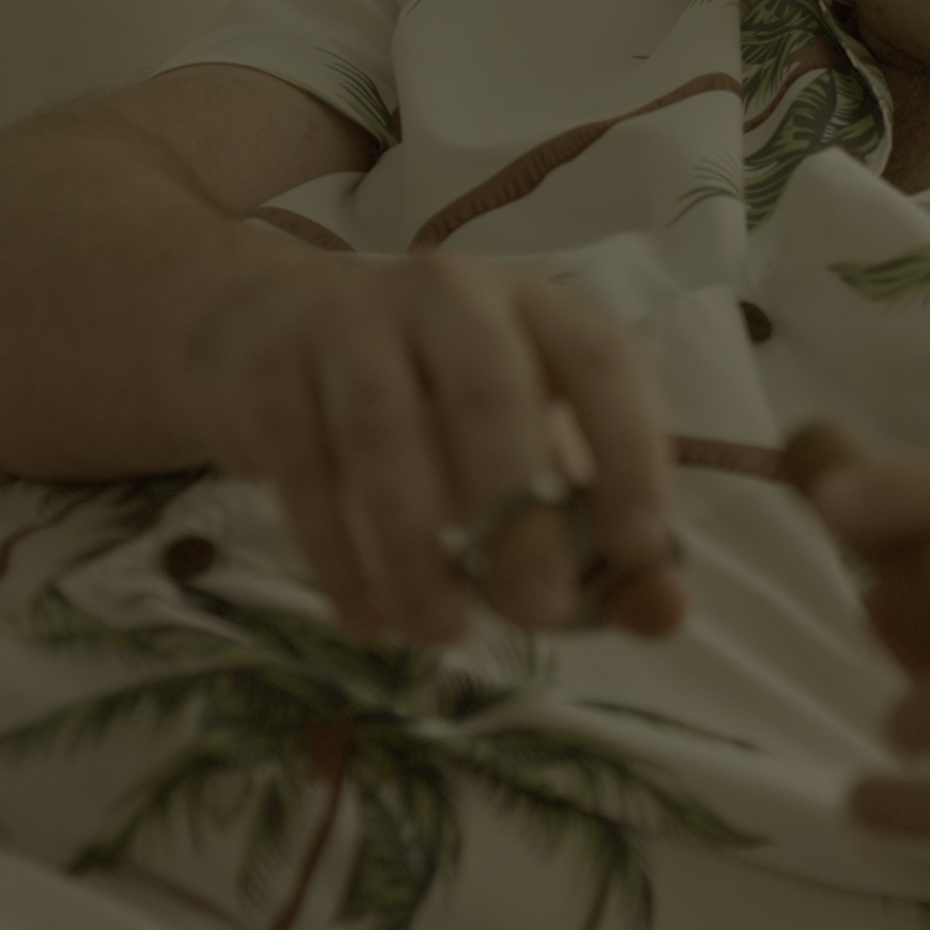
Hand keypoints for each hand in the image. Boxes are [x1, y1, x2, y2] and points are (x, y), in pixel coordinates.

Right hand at [173, 249, 687, 643]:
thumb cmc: (429, 400)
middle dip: (519, 512)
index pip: (600, 358)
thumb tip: (666, 611)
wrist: (262, 328)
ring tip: (442, 633)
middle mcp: (449, 295)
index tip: (638, 547)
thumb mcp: (522, 447)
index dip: (629, 448)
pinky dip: (339, 556)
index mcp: (535, 307)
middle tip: (536, 612)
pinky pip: (305, 469)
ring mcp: (349, 325)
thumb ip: (599, 534)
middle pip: (491, 393)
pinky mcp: (269, 373)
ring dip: (416, 547)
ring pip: (383, 433)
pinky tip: (371, 620)